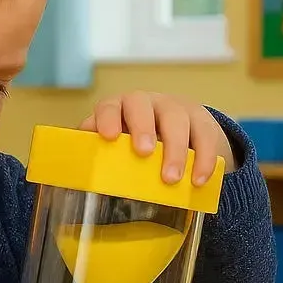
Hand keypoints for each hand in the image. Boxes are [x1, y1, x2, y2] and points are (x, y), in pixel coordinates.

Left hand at [80, 91, 236, 184]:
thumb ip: (98, 150)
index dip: (108, 118)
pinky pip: (205, 136)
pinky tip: (199, 180)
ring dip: (175, 150)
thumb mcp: (117, 143)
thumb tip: (77, 169)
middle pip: (143, 106)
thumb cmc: (136, 140)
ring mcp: (176, 108)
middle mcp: (146, 102)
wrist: (177, 132)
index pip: (110, 106)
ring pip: (177, 120)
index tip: (108, 136)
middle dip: (142, 128)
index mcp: (119, 108)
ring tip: (171, 179)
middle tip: (143, 153)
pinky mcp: (201, 120)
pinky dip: (204, 159)